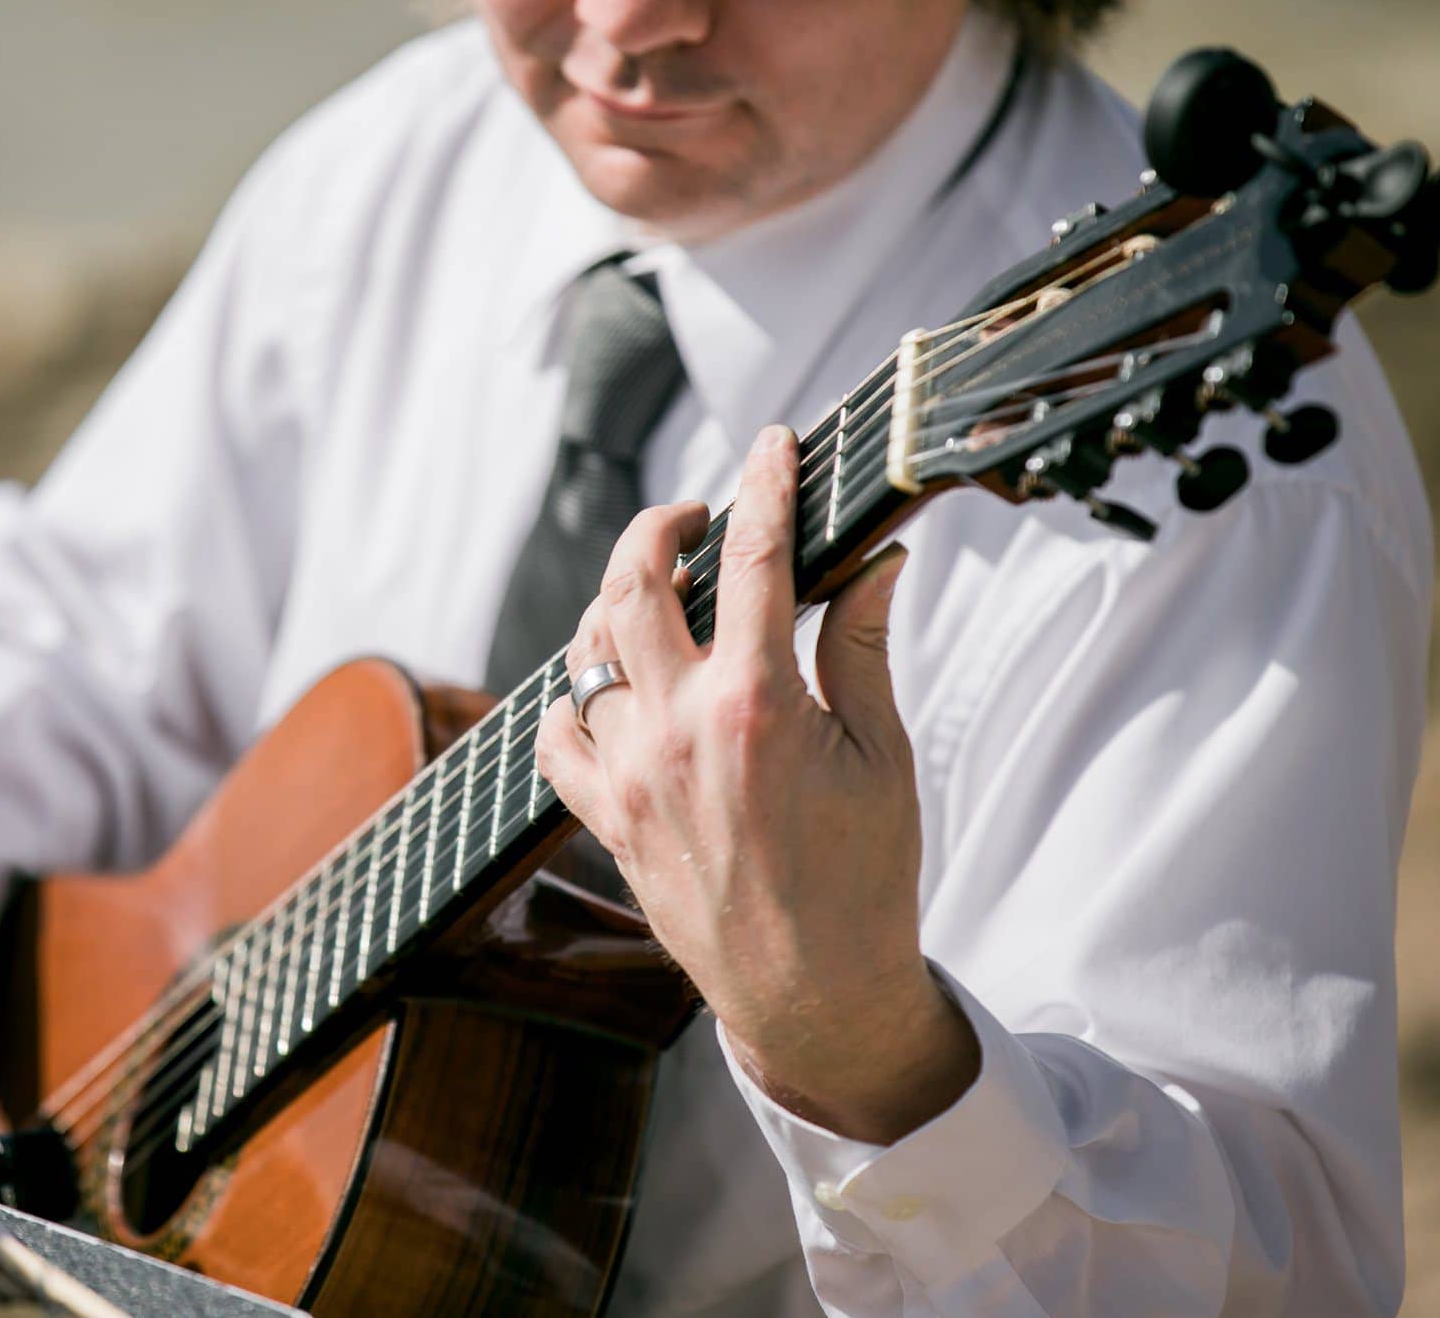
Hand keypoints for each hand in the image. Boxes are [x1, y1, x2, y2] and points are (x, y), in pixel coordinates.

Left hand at [536, 424, 976, 1143]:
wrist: (813, 995)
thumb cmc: (864, 877)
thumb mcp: (883, 755)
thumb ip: (860, 648)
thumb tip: (876, 560)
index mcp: (757, 705)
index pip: (754, 560)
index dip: (764, 485)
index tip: (772, 443)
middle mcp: (676, 729)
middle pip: (636, 584)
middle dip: (662, 528)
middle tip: (698, 518)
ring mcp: (629, 775)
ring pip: (586, 650)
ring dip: (616, 603)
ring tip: (661, 595)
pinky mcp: (605, 818)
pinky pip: (556, 736)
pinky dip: (573, 696)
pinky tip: (610, 685)